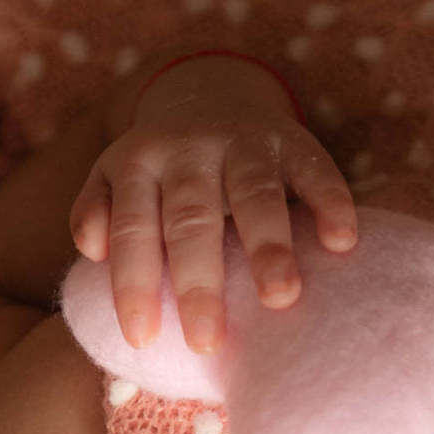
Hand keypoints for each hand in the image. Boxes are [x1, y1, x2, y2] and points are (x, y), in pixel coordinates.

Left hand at [68, 83, 356, 355]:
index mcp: (139, 165)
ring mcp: (244, 143)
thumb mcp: (114, 178)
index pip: (132, 230)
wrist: (209, 92)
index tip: (142, 340)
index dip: (134, 285)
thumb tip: (91, 249)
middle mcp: (190, 151)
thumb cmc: (159, 169)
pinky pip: (315, 169)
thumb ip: (96, 211)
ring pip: (255, 193)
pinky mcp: (293, 140)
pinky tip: (342, 242)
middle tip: (207, 341)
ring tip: (281, 298)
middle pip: (191, 219)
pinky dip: (330, 202)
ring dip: (268, 245)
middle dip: (198, 282)